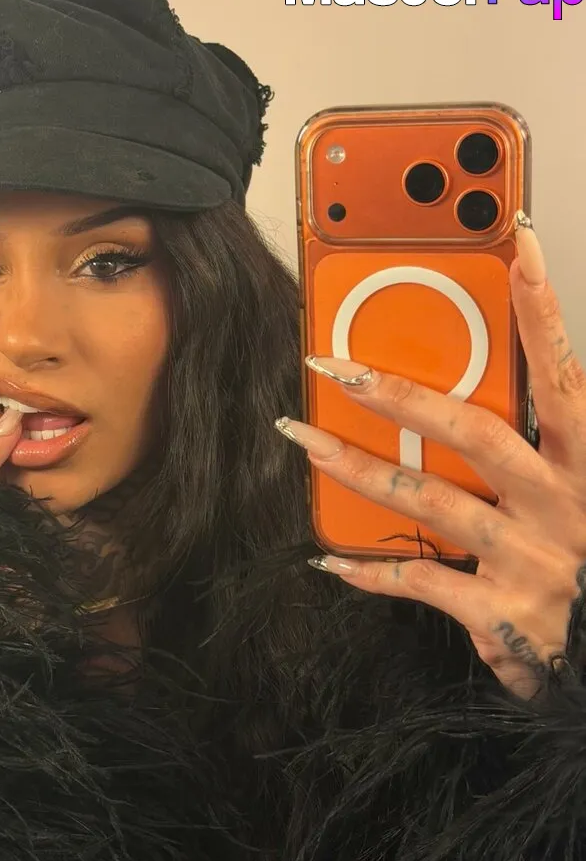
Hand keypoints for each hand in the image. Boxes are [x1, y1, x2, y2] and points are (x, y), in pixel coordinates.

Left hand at [277, 217, 585, 697]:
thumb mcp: (581, 495)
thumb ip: (549, 447)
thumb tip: (499, 391)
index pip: (564, 376)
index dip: (543, 311)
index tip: (521, 245)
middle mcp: (562, 507)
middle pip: (476, 434)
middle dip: (402, 394)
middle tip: (338, 366)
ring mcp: (530, 561)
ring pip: (429, 499)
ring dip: (358, 468)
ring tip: (303, 440)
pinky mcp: (501, 615)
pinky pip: (419, 581)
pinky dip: (370, 571)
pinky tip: (329, 559)